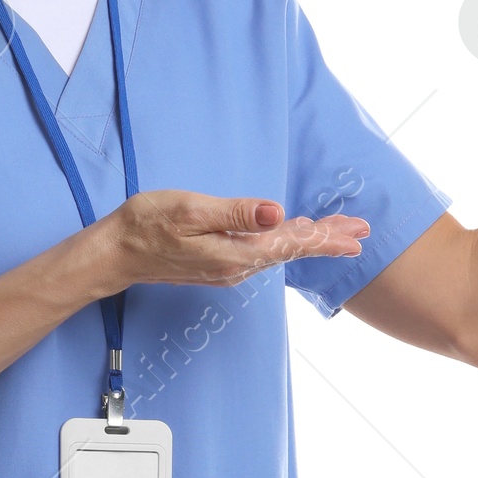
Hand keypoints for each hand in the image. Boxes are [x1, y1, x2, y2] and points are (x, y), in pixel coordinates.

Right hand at [88, 188, 369, 295]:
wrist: (116, 253)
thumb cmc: (147, 225)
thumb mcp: (192, 210)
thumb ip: (236, 213)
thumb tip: (277, 213)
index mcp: (236, 253)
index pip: (292, 244)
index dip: (326, 238)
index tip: (356, 234)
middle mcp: (237, 266)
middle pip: (292, 250)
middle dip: (327, 240)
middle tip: (361, 232)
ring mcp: (228, 267)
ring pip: (279, 252)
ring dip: (308, 241)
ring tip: (337, 233)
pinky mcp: (219, 263)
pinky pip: (263, 253)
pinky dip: (285, 243)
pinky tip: (293, 236)